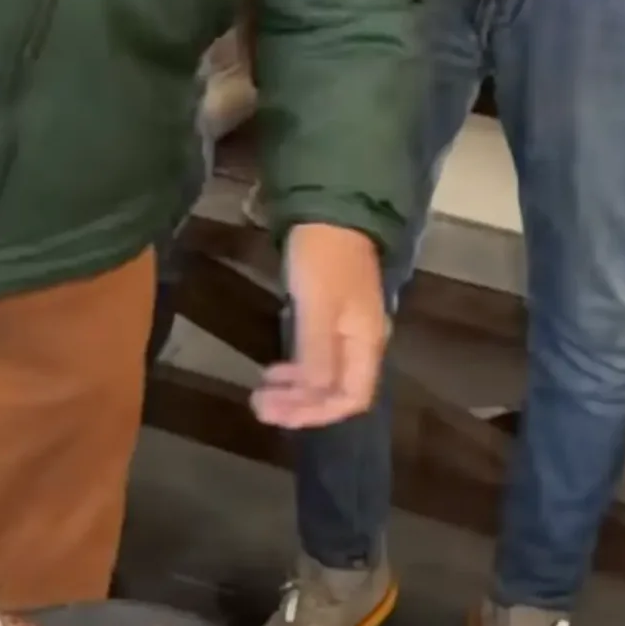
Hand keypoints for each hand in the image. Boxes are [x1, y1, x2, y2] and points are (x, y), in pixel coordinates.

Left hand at [250, 224, 387, 429]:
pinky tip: (276, 369)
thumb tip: (314, 396)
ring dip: (296, 391)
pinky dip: (297, 371)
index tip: (279, 415)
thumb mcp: (318, 306)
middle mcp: (361, 342)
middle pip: (338, 392)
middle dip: (301, 406)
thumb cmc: (323, 257)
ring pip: (326, 377)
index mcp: (365, 342)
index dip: (317, 414)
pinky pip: (318, 357)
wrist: (329, 210)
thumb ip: (317, 354)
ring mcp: (347, 328)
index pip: (352, 398)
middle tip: (259, 406)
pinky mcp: (331, 315)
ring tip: (262, 393)